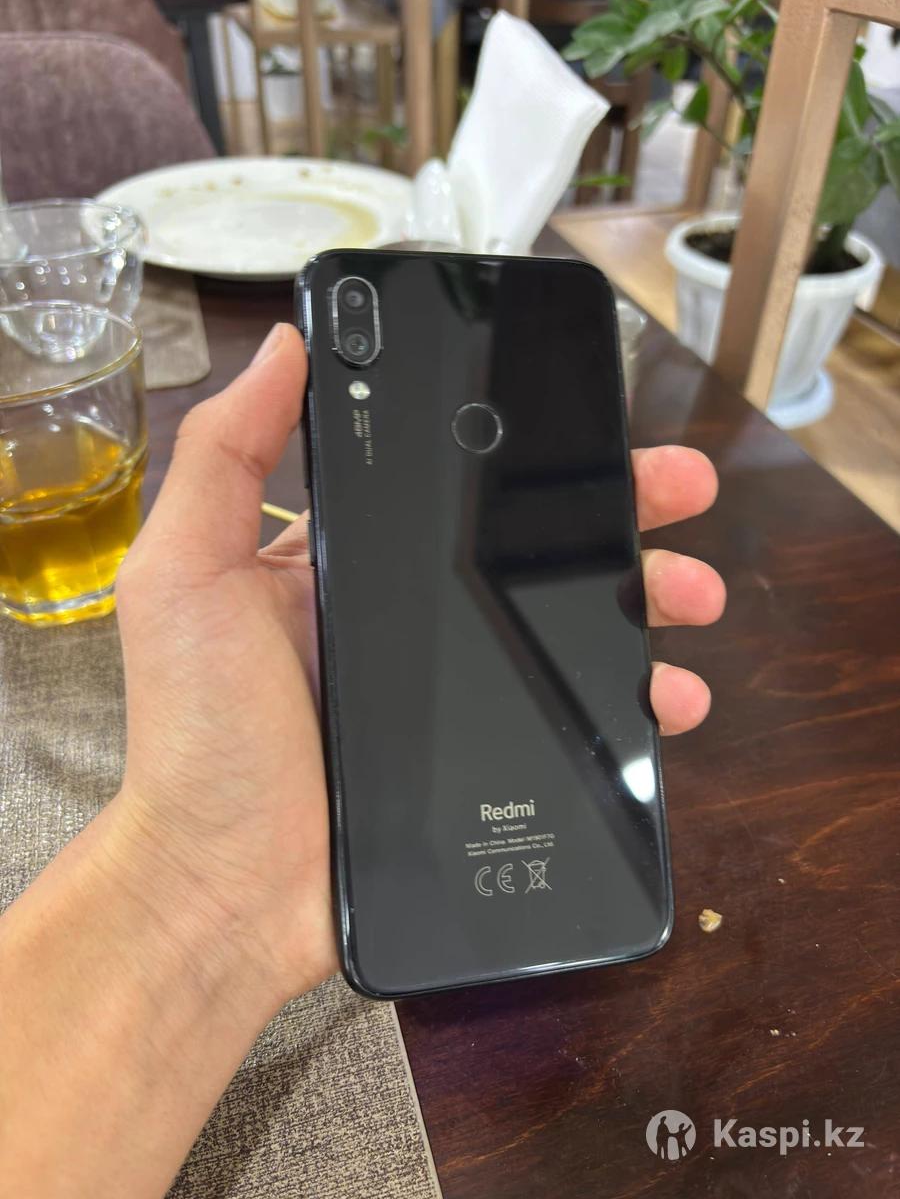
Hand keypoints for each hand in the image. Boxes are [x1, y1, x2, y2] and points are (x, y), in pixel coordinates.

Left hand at [109, 323, 724, 1005]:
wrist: (232, 890)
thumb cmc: (200, 733)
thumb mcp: (188, 574)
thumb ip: (225, 458)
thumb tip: (284, 343)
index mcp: (349, 562)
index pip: (451, 486)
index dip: (521, 448)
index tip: (585, 416)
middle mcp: (411, 616)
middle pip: (532, 547)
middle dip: (616, 511)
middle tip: (683, 489)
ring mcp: (456, 690)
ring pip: (572, 626)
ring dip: (645, 599)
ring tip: (694, 592)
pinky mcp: (487, 758)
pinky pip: (577, 718)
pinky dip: (637, 706)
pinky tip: (677, 697)